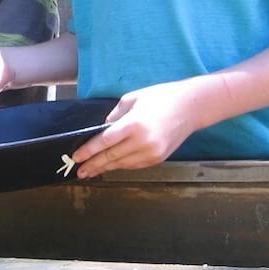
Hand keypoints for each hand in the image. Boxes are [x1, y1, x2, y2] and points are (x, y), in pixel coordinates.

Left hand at [71, 80, 204, 178]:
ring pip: (122, 164)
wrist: (191, 107)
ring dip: (105, 168)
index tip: (77, 157)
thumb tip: (102, 130)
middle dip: (93, 164)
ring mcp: (152, 153)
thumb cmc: (161, 97)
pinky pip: (134, 165)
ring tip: (90, 172)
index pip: (105, 142)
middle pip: (111, 157)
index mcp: (134, 125)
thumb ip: (115, 116)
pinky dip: (120, 166)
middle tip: (78, 170)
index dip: (89, 151)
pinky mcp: (158, 159)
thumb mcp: (132, 99)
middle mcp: (143, 142)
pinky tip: (110, 167)